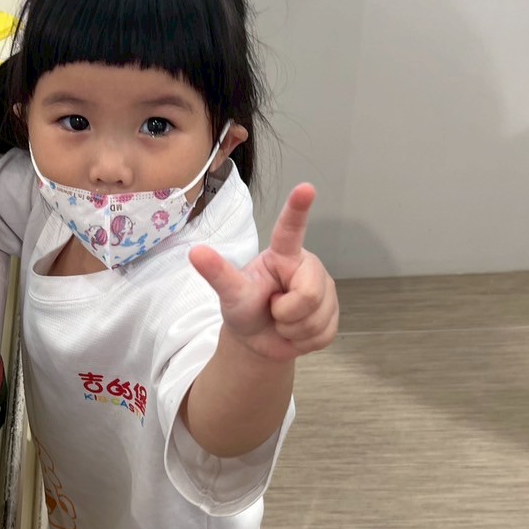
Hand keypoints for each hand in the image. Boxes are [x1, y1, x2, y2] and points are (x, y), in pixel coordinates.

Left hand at [189, 183, 338, 361]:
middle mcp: (308, 267)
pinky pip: (323, 334)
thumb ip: (218, 273)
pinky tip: (294, 333)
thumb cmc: (244, 308)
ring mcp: (325, 290)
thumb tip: (195, 252)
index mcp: (283, 255)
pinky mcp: (333, 315)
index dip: (298, 209)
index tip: (305, 187)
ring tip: (282, 321)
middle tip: (273, 310)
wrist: (257, 340)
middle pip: (309, 294)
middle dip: (287, 313)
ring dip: (293, 329)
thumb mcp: (230, 293)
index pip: (290, 230)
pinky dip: (303, 341)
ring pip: (317, 317)